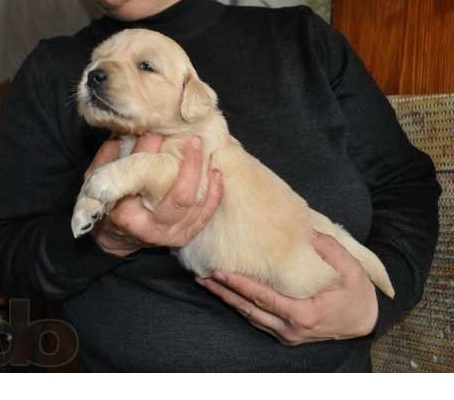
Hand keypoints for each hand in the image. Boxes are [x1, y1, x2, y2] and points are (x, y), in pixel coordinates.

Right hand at [87, 134, 223, 256]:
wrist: (117, 236)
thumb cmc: (109, 203)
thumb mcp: (99, 181)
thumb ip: (111, 158)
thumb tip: (130, 133)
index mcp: (127, 215)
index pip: (143, 179)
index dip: (150, 151)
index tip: (155, 132)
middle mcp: (151, 229)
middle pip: (181, 196)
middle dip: (191, 165)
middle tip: (193, 141)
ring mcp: (172, 234)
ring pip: (197, 204)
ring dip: (205, 176)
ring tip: (206, 152)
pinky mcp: (186, 234)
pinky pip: (206, 213)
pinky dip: (214, 192)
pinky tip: (214, 173)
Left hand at [196, 231, 378, 345]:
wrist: (366, 321)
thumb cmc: (356, 293)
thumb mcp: (351, 269)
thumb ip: (329, 250)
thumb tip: (308, 232)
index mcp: (304, 313)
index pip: (263, 297)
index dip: (239, 285)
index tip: (219, 272)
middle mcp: (290, 328)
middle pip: (249, 308)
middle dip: (224, 292)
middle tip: (202, 276)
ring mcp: (286, 335)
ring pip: (249, 316)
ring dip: (227, 300)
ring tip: (207, 283)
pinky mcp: (285, 336)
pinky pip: (257, 320)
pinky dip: (240, 307)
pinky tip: (227, 294)